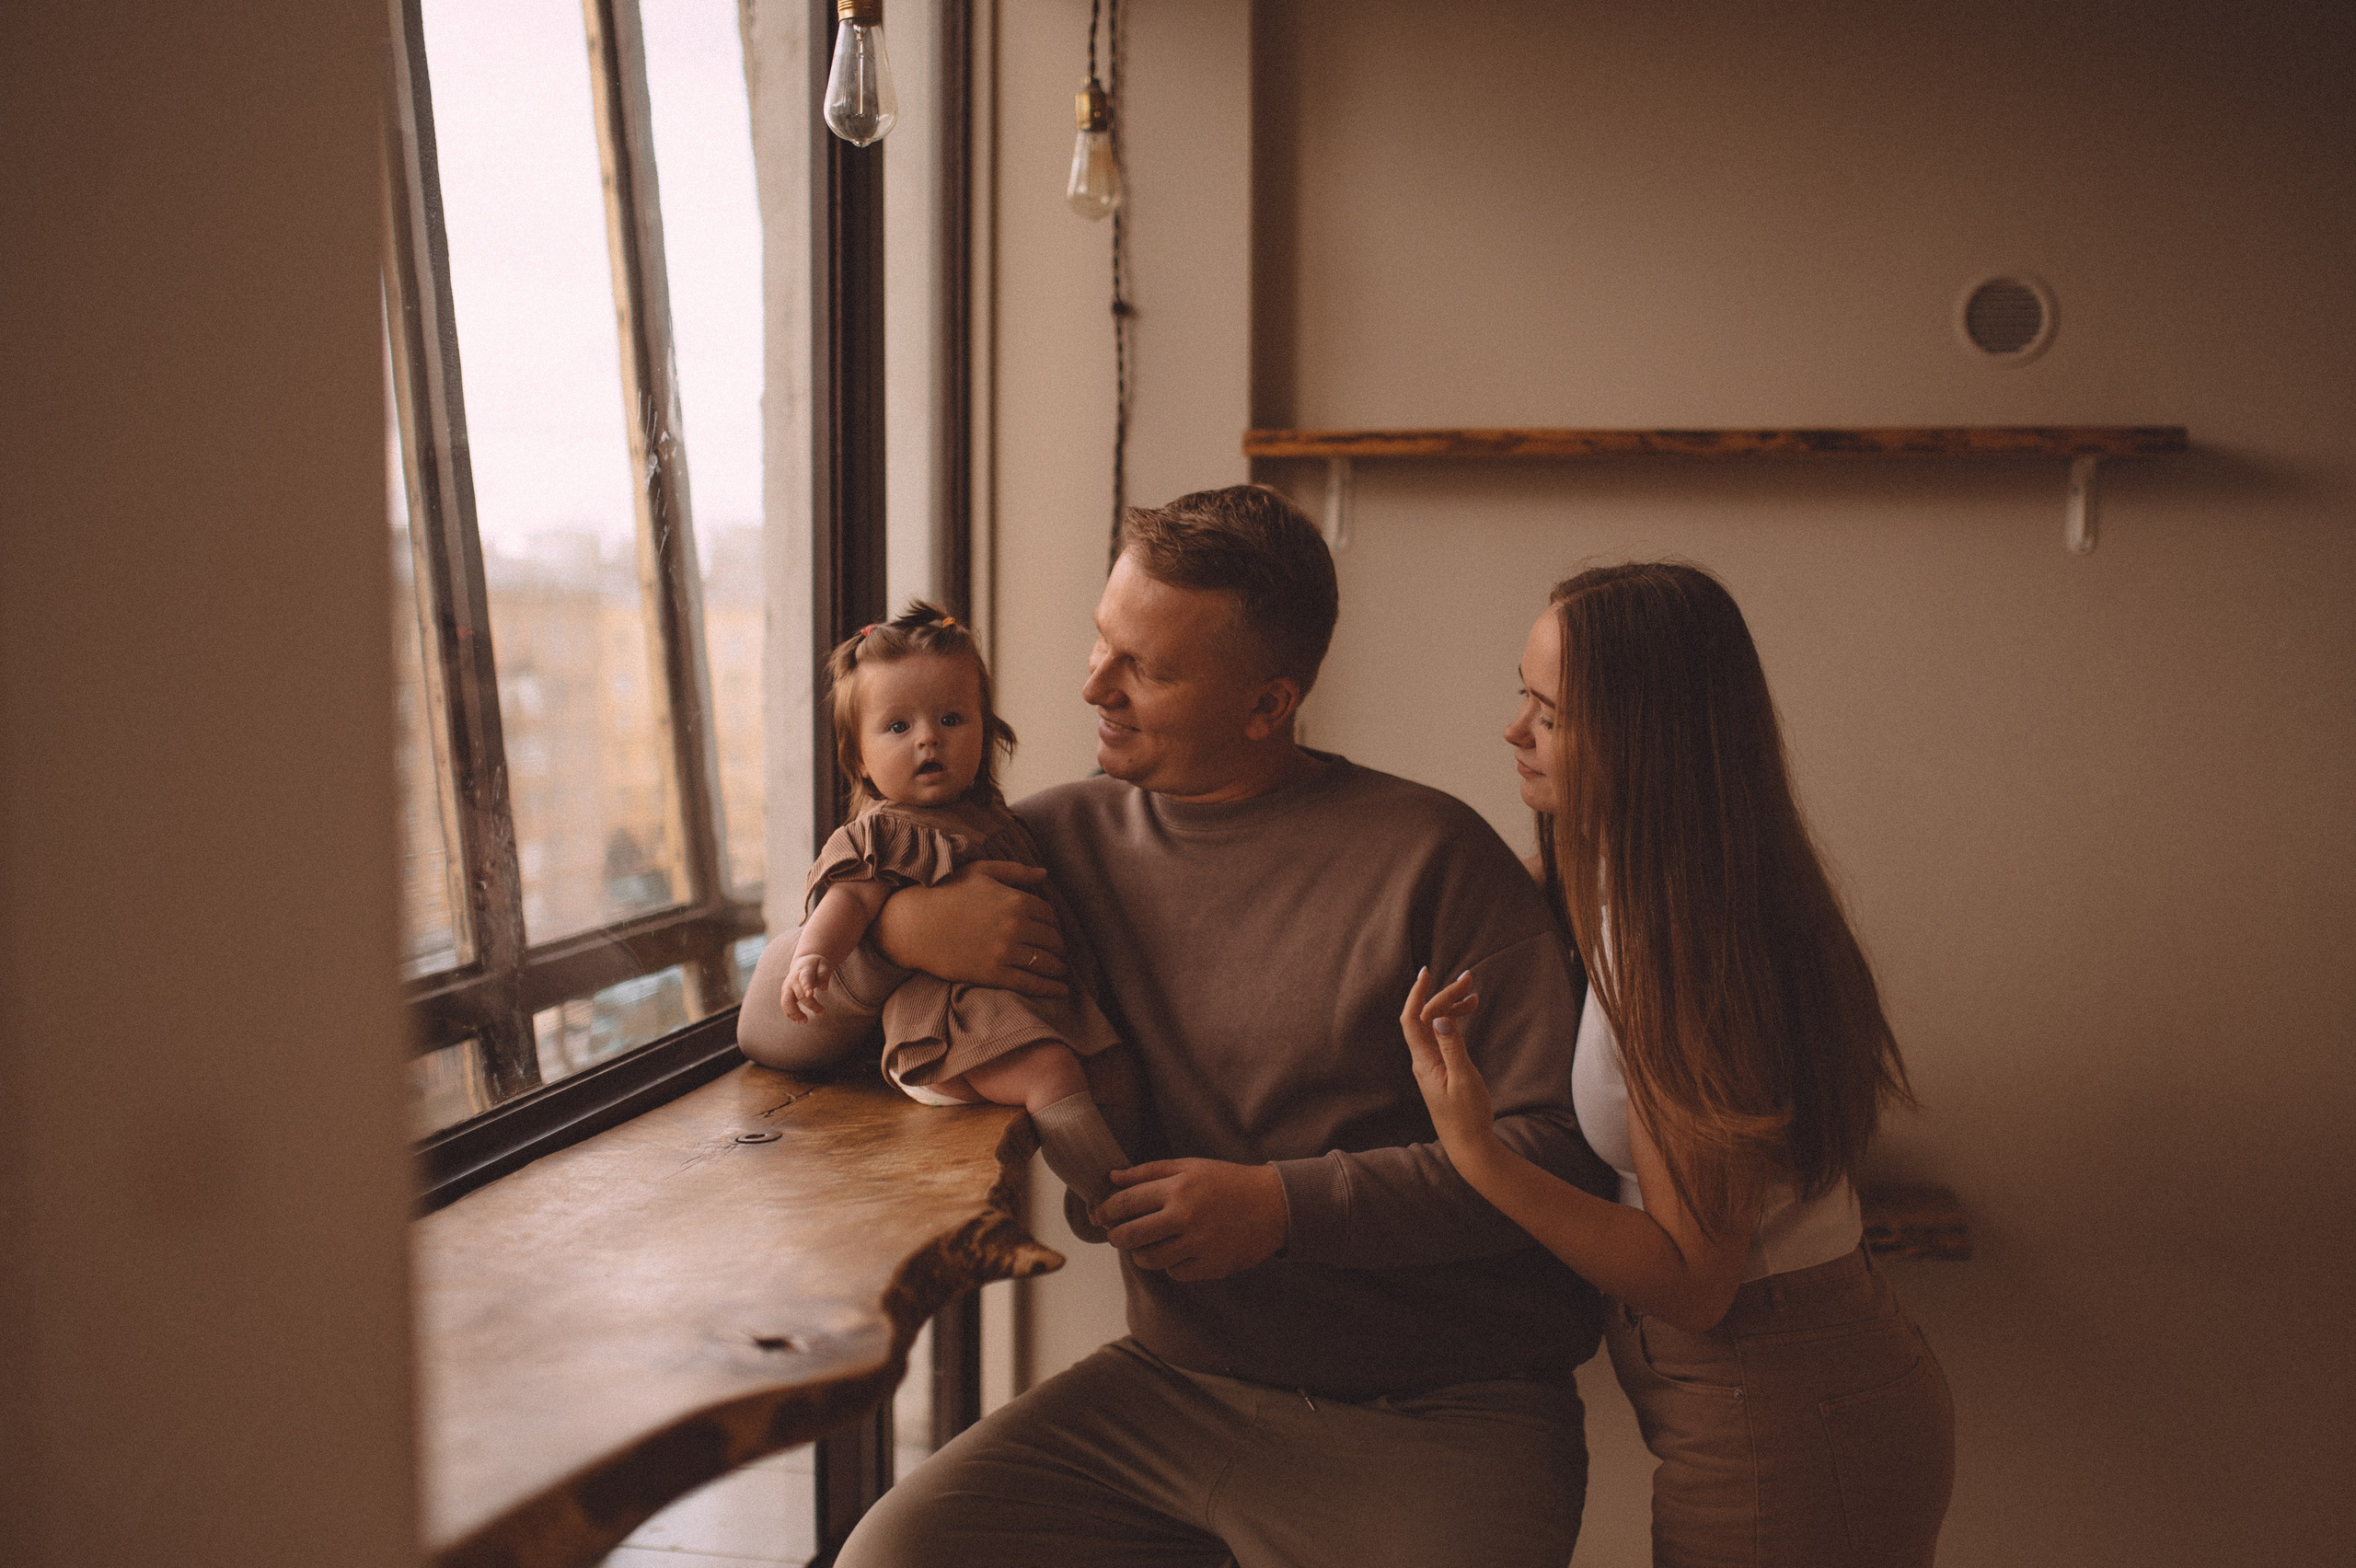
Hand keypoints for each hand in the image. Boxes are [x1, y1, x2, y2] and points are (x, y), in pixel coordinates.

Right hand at [781, 954, 832, 1023]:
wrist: (803, 962)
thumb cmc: (816, 965)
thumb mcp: (823, 964)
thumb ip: (824, 973)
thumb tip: (823, 987)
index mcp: (804, 971)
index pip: (804, 979)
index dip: (806, 987)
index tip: (810, 995)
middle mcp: (793, 980)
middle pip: (799, 994)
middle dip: (811, 1004)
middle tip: (822, 1012)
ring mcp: (787, 987)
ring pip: (786, 1002)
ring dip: (794, 1013)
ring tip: (804, 1021)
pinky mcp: (785, 994)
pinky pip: (785, 1006)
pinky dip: (791, 1015)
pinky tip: (799, 1021)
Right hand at [872, 861, 1070, 996]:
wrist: (914, 923)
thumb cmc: (945, 892)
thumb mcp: (981, 872)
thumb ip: (1015, 871)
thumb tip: (1044, 874)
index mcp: (1016, 900)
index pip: (1050, 916)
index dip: (1055, 925)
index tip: (1053, 931)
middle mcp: (1016, 926)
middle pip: (1053, 940)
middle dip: (1059, 947)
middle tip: (1060, 953)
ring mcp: (1005, 952)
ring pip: (1046, 963)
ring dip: (1058, 968)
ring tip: (1061, 971)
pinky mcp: (993, 975)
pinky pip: (1031, 984)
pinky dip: (1050, 989)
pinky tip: (1060, 991)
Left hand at [1095, 1159, 1286, 1282]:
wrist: (1274, 1205)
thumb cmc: (1228, 1181)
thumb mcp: (1191, 1166)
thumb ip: (1149, 1171)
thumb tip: (1113, 1177)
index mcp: (1178, 1188)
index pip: (1126, 1202)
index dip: (1106, 1210)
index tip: (1098, 1215)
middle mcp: (1185, 1216)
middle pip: (1130, 1235)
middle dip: (1116, 1236)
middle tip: (1115, 1235)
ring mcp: (1197, 1244)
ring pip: (1149, 1259)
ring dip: (1140, 1254)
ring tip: (1143, 1246)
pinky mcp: (1210, 1266)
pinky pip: (1174, 1273)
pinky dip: (1170, 1265)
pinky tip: (1176, 1252)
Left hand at [1401, 965, 1497, 1156]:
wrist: (1469, 1146)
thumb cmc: (1468, 1117)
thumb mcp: (1464, 1081)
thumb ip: (1453, 1048)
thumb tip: (1440, 1017)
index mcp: (1424, 1062)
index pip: (1411, 1020)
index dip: (1416, 994)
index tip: (1427, 972)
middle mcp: (1423, 1060)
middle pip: (1425, 1018)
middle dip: (1444, 995)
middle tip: (1469, 980)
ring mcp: (1432, 1065)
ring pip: (1435, 1026)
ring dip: (1450, 1007)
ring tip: (1473, 994)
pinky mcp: (1442, 1069)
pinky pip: (1443, 1038)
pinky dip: (1454, 1023)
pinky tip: (1467, 1013)